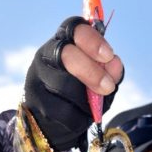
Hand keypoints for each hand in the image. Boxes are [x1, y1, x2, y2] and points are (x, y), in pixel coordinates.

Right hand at [24, 17, 123, 151]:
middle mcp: (46, 55)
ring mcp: (37, 77)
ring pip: (65, 85)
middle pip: (67, 55)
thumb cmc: (78, 96)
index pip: (75, 28)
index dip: (92, 40)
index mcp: (64, 41)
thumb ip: (109, 72)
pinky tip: (79, 119)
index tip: (109, 55)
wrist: (52, 123)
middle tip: (108, 87)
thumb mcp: (98, 80)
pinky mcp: (35, 102)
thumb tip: (115, 64)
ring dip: (86, 100)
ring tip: (92, 108)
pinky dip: (78, 118)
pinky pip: (63, 111)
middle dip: (91, 72)